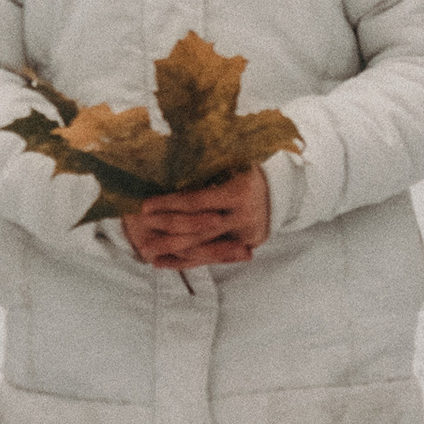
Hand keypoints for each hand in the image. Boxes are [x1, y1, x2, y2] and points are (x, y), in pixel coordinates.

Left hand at [123, 166, 272, 271]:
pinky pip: (210, 257)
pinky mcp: (245, 244)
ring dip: (172, 251)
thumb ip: (205, 164)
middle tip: (140, 236)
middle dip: (167, 233)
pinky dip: (186, 261)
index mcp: (240, 192)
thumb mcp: (231, 159)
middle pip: (198, 229)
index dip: (170, 204)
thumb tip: (167, 160)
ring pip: (203, 247)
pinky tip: (163, 263)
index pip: (197, 202)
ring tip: (147, 252)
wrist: (282, 187)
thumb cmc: (247, 166)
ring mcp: (246, 234)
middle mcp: (244, 216)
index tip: (146, 206)